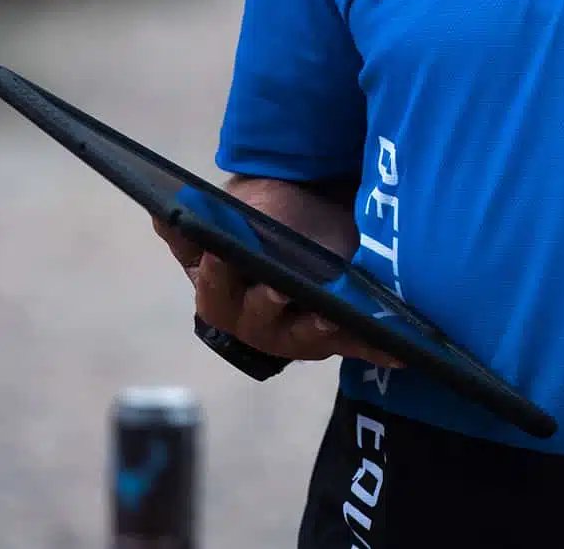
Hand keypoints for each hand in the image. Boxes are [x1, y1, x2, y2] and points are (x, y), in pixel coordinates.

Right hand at [154, 214, 405, 369]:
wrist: (301, 224)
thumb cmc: (253, 226)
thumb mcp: (225, 219)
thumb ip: (194, 227)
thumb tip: (163, 216)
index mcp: (222, 299)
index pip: (214, 290)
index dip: (216, 275)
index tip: (220, 256)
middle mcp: (259, 325)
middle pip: (261, 320)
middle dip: (268, 305)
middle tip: (278, 290)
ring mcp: (301, 334)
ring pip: (310, 336)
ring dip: (322, 327)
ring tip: (336, 316)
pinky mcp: (341, 333)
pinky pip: (359, 344)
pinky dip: (378, 348)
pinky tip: (401, 347)